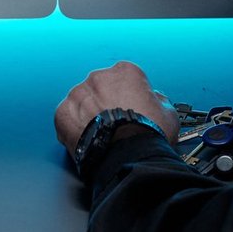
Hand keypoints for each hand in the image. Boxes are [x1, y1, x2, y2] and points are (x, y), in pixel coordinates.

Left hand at [54, 60, 179, 155]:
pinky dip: (73, 126)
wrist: (128, 159)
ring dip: (88, 114)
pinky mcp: (63, 113)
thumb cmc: (148, 136)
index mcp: (125, 72)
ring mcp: (78, 94)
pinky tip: (87, 139)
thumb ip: (159, 100)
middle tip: (115, 123)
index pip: (125, 78)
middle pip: (101, 87)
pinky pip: (67, 117)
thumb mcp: (169, 114)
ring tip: (101, 134)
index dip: (129, 95)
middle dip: (106, 103)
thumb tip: (155, 99)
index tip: (131, 108)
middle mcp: (99, 78)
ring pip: (82, 101)